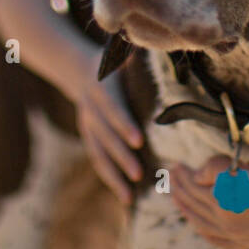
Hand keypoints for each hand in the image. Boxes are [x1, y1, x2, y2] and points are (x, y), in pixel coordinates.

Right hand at [75, 63, 142, 205]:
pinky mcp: (87, 136)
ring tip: (130, 194)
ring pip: (98, 152)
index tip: (138, 141)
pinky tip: (124, 194)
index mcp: (101, 86)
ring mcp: (86, 124)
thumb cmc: (114, 62)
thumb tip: (170, 54)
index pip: (112, 107)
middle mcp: (90, 107)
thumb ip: (141, 59)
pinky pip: (97, 159)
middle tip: (139, 173)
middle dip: (121, 155)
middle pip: (105, 135)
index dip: (123, 124)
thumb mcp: (124, 56)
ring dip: (114, 174)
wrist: (78, 69)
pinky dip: (109, 177)